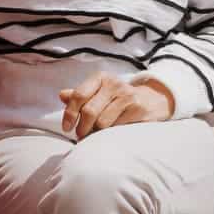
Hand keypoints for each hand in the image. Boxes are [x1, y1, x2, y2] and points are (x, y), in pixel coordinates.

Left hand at [59, 73, 173, 138]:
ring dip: (96, 133)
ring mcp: (127, 96)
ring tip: (96, 135)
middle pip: (89, 111)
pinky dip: (109, 135)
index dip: (70, 114)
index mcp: (100, 78)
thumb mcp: (98, 92)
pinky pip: (117, 128)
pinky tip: (110, 135)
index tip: (67, 128)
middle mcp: (113, 84)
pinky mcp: (138, 109)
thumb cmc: (117, 98)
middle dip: (82, 128)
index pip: (79, 95)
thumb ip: (80, 95)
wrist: (152, 99)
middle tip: (81, 136)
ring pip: (102, 123)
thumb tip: (61, 95)